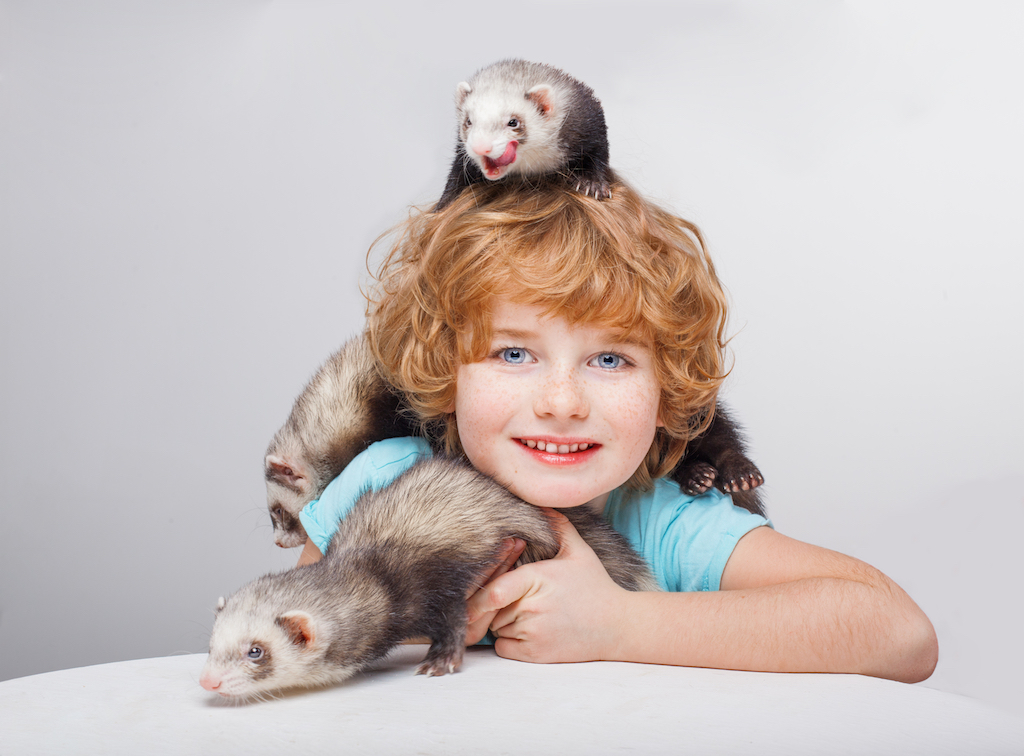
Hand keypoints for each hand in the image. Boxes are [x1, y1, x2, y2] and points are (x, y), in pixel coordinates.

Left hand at [465, 510, 631, 662]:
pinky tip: (528, 631)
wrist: (618, 626)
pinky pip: (502, 648)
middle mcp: (532, 608)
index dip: (480, 590)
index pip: (494, 590)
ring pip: (495, 627)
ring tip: (529, 613)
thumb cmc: (596, 586)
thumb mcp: (579, 551)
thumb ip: (558, 526)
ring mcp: (533, 633)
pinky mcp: (535, 655)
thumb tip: (542, 504)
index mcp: (537, 580)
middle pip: (490, 607)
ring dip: (501, 622)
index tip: (476, 588)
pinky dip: (507, 642)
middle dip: (495, 602)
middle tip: (513, 597)